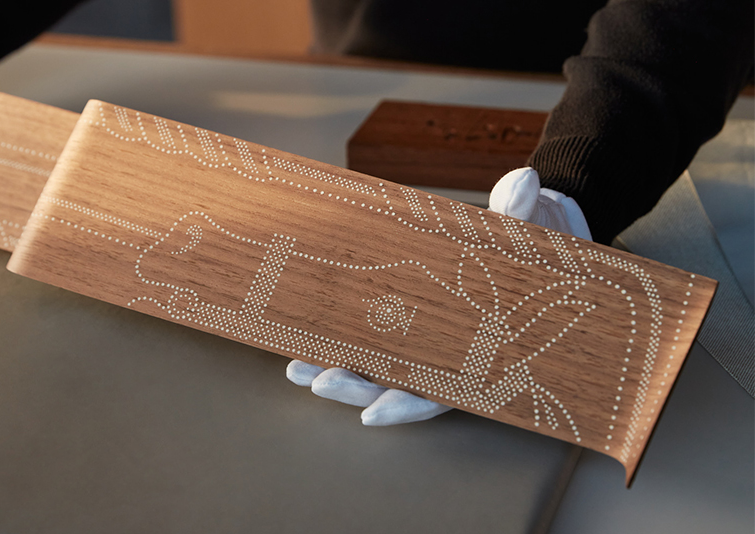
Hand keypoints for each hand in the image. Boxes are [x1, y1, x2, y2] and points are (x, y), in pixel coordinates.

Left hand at [286, 167, 590, 424]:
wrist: (533, 224)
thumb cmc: (534, 236)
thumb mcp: (529, 224)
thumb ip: (519, 209)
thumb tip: (525, 180)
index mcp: (482, 346)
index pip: (443, 390)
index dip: (408, 405)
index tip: (373, 414)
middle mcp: (450, 350)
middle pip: (398, 387)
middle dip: (357, 389)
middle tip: (320, 381)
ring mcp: (426, 337)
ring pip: (378, 371)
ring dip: (337, 374)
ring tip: (296, 371)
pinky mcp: (409, 317)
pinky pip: (370, 340)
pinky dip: (337, 345)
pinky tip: (302, 347)